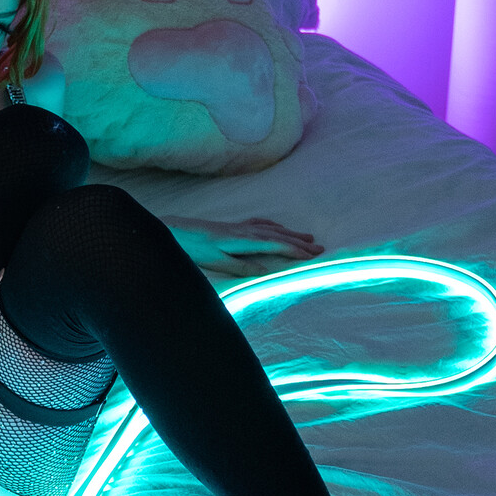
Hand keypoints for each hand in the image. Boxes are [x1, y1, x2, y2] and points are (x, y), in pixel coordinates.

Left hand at [163, 214, 322, 275]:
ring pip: (272, 228)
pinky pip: (260, 223)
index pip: (275, 245)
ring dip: (291, 233)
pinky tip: (279, 228)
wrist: (174, 229)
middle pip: (278, 235)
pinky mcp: (232, 226)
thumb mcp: (216, 262)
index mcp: (242, 240)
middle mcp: (244, 231)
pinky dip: (274, 226)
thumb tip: (266, 271)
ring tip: (309, 238)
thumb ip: (241, 266)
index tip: (312, 256)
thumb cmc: (193, 248)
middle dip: (300, 242)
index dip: (295, 250)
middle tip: (320, 249)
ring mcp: (239, 227)